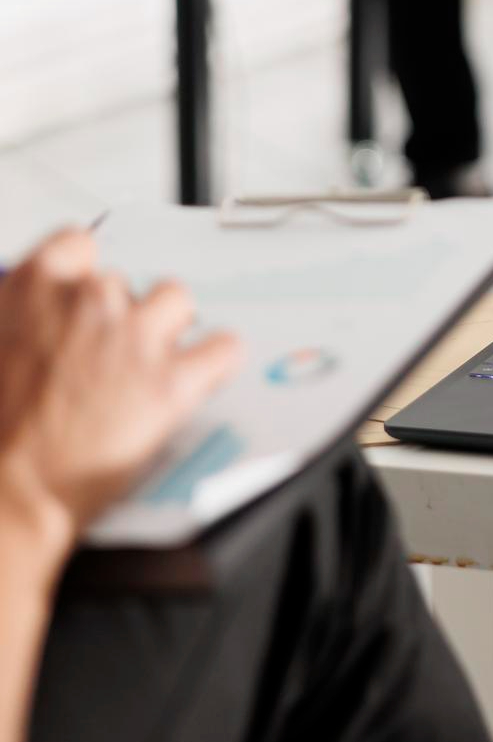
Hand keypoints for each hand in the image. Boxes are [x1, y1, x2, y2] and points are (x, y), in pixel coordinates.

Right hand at [0, 229, 239, 582]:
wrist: (7, 498)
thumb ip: (23, 323)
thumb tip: (38, 328)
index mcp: (36, 288)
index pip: (77, 244)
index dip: (82, 275)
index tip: (85, 297)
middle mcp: (91, 300)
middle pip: (126, 283)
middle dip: (118, 317)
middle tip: (103, 361)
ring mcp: (135, 337)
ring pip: (176, 301)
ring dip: (166, 328)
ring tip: (148, 366)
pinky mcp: (173, 382)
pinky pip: (222, 348)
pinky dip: (216, 361)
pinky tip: (202, 375)